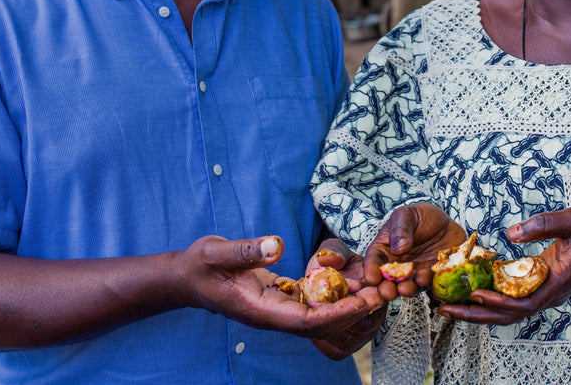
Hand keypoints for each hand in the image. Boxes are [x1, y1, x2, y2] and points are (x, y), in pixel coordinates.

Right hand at [173, 235, 383, 338]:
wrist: (187, 276)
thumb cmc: (199, 265)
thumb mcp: (217, 253)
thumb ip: (246, 251)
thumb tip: (275, 245)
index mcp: (261, 311)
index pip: (305, 321)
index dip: (336, 314)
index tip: (363, 302)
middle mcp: (273, 316)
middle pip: (319, 324)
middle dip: (352, 312)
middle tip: (382, 295)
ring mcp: (277, 309)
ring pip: (319, 316)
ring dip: (347, 305)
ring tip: (377, 289)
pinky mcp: (280, 299)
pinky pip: (312, 302)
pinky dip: (333, 295)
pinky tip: (352, 281)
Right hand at [362, 202, 466, 300]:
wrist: (445, 224)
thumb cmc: (421, 217)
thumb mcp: (406, 215)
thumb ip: (400, 229)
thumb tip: (398, 248)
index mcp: (384, 249)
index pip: (374, 261)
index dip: (371, 270)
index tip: (372, 278)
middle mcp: (397, 266)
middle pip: (388, 280)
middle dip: (386, 288)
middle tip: (387, 291)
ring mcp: (414, 274)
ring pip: (408, 286)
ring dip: (407, 289)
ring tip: (406, 288)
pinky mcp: (431, 278)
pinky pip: (430, 284)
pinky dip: (428, 284)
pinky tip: (427, 279)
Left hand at [436, 207, 570, 324]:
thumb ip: (544, 224)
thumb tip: (511, 232)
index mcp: (558, 282)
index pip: (525, 302)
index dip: (499, 302)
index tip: (476, 294)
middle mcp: (548, 295)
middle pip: (509, 316)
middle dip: (477, 315)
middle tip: (444, 309)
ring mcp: (543, 294)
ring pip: (507, 313)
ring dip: (478, 312)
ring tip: (447, 307)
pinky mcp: (537, 288)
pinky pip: (509, 301)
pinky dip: (487, 301)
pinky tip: (466, 293)